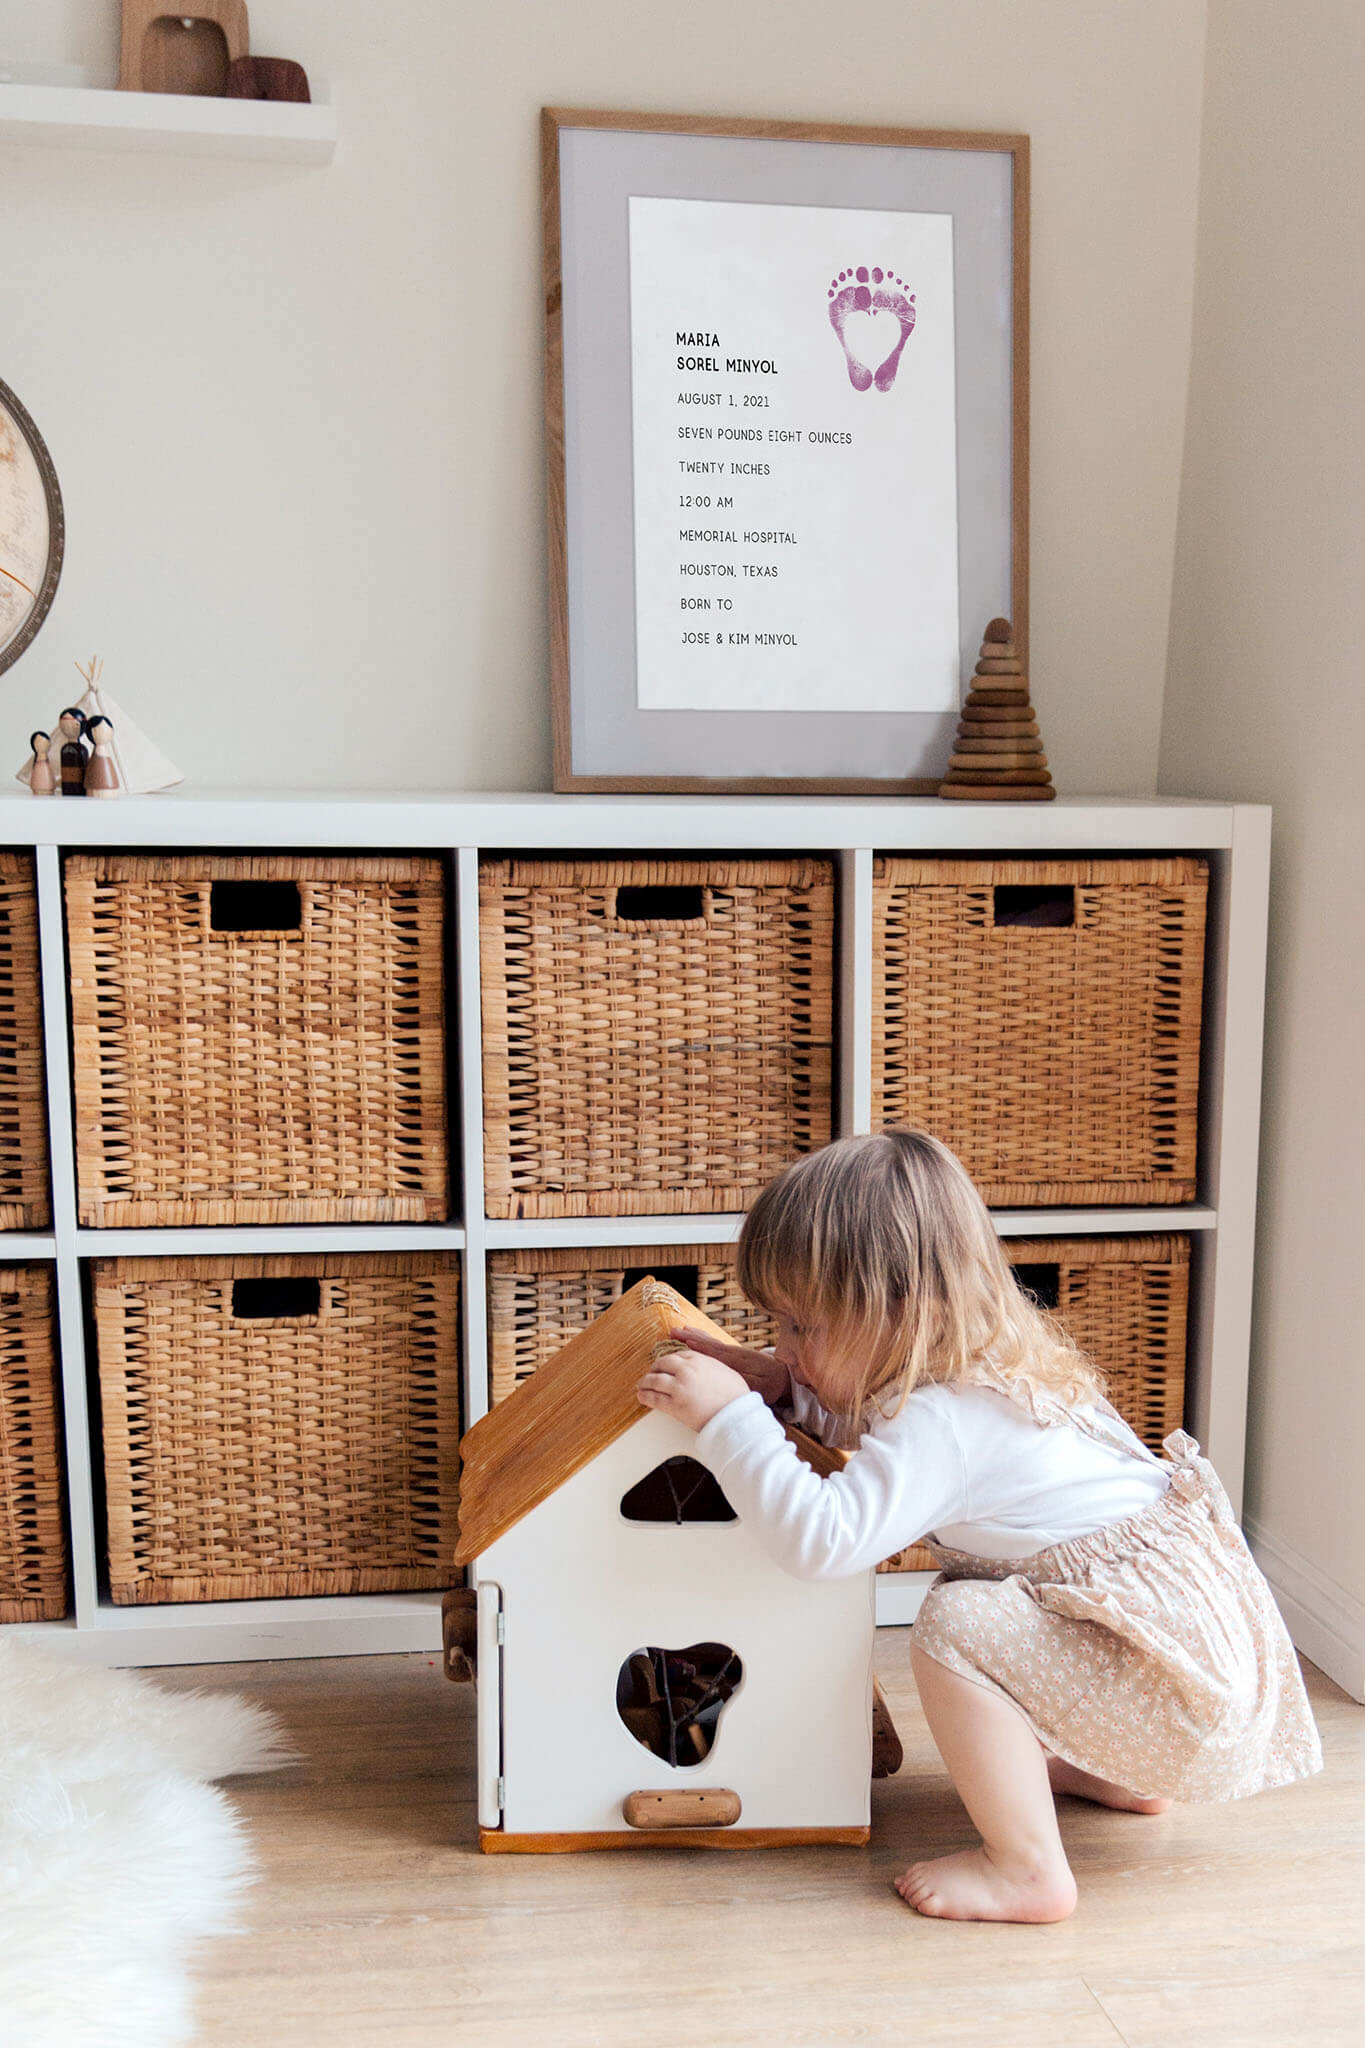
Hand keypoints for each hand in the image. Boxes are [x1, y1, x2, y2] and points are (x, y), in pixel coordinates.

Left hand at [636, 1348, 750, 1431]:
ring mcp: (679, 1387)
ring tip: (641, 1385)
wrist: (735, 1415)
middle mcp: (686, 1370)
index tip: (665, 1365)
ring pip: (654, 1380)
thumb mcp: (726, 1371)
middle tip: (651, 1373)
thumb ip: (711, 1366)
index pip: (677, 1355)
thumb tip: (706, 1368)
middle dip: (654, 1368)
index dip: (668, 1361)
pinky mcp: (674, 1405)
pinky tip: (641, 1396)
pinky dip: (645, 1396)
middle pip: (662, 1364)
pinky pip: (654, 1398)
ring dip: (645, 1382)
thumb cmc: (736, 1396)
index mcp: (699, 1359)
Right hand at [666, 1325, 791, 1406]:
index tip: (684, 1339)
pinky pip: (715, 1345)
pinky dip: (704, 1339)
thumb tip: (727, 1374)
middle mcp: (733, 1353)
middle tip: (673, 1331)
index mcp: (736, 1361)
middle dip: (691, 1337)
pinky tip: (697, 1338)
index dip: (698, 1345)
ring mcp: (733, 1352)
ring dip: (695, 1336)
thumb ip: (743, 1379)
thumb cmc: (771, 1384)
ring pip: (711, 1342)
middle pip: (708, 1343)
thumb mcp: (759, 1386)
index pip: (713, 1351)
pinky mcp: (734, 1355)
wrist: (785, 1377)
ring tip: (681, 1330)